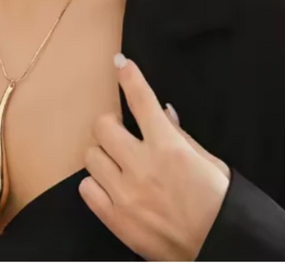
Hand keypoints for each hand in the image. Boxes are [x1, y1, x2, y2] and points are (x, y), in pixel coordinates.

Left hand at [79, 55, 230, 260]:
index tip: (120, 63)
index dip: (130, 77)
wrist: (221, 250)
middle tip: (120, 133)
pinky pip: (85, 188)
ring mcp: (125, 194)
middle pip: (102, 126)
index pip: (143, 102)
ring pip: (90, 156)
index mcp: (169, 148)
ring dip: (102, 155)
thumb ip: (181, 135)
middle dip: (110, 125)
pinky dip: (95, 184)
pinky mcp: (115, 218)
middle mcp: (143, 167)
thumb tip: (162, 111)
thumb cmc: (219, 204)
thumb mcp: (210, 163)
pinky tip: (110, 186)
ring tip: (116, 164)